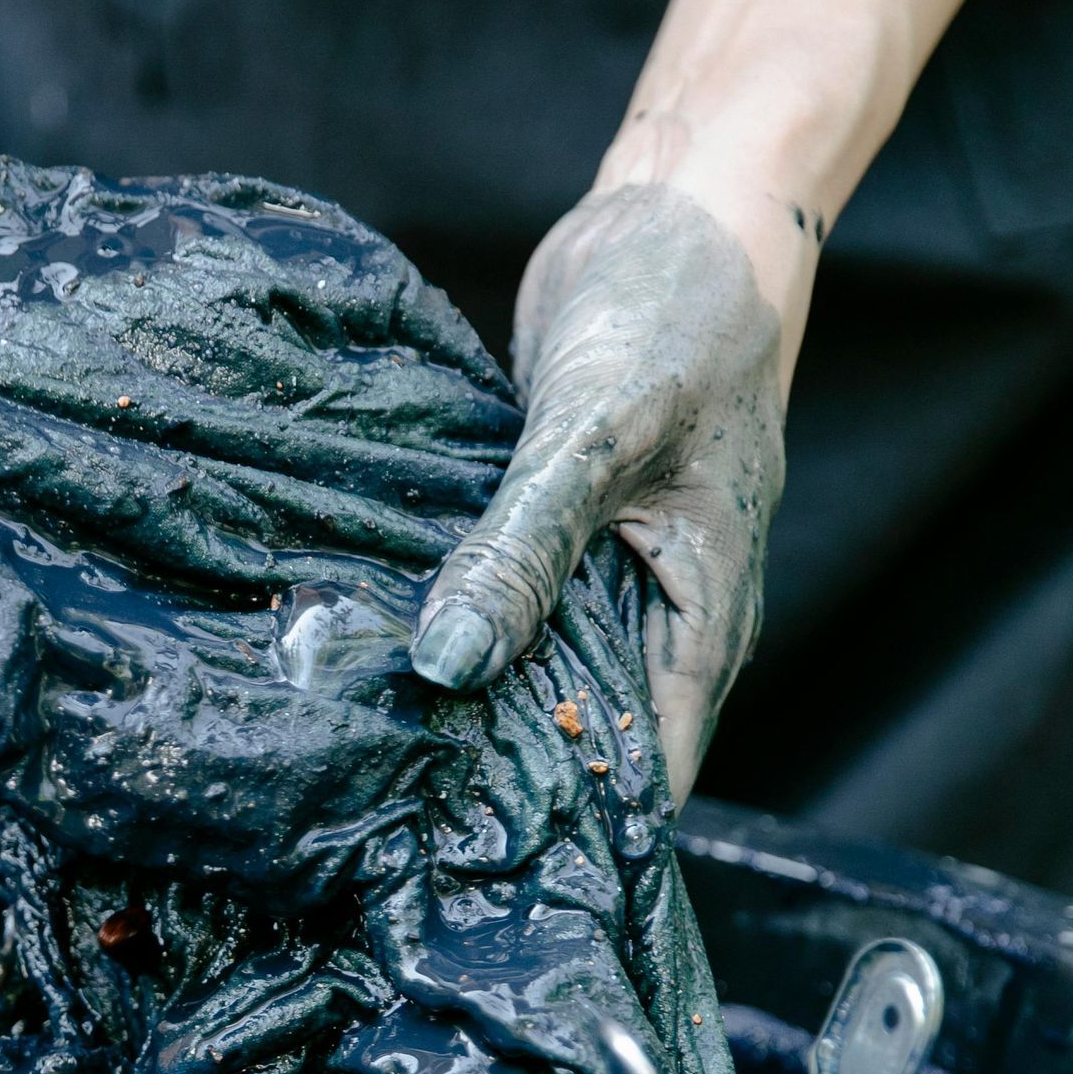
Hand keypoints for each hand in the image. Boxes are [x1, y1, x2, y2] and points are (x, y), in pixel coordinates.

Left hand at [408, 181, 787, 803]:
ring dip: (472, 698)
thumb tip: (449, 664)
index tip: (478, 866)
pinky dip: (458, 621)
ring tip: (369, 758)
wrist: (688, 207)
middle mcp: (660, 614)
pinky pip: (505, 599)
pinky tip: (376, 648)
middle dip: (506, 777)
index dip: (576, 826)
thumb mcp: (597, 437)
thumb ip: (521, 551)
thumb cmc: (680, 313)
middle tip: (392, 830)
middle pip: (586, 735)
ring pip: (537, 667)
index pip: (648, 774)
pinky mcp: (553, 525)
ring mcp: (606, 570)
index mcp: (703, 620)